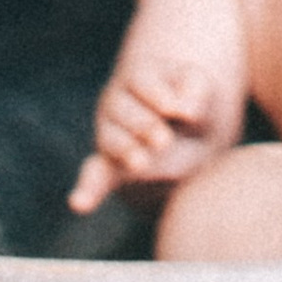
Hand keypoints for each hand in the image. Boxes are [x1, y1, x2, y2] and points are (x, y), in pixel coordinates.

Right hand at [70, 57, 223, 211]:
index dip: (159, 97)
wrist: (188, 136)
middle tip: (163, 141)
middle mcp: (117, 103)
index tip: (178, 111)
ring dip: (125, 151)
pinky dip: (87, 191)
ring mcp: (110, 134)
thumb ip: (195, 91)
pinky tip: (79, 203)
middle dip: (143, 126)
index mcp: (140, 78)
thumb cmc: (194, 104)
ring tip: (141, 163)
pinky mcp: (111, 166)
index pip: (143, 83)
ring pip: (110, 140)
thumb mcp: (201, 89)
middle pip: (123, 111)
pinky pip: (94, 177)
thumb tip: (186, 111)